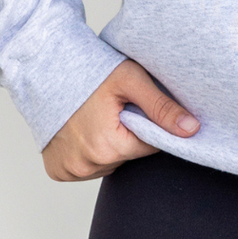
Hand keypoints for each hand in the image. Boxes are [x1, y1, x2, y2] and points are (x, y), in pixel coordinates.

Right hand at [41, 58, 197, 181]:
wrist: (44, 67)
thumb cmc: (90, 70)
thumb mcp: (131, 81)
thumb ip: (162, 107)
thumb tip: (193, 130)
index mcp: (108, 147)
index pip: (150, 146)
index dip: (147, 124)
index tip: (134, 106)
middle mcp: (87, 166)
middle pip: (129, 156)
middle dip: (128, 135)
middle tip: (114, 109)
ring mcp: (70, 171)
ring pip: (109, 163)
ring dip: (109, 146)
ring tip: (96, 117)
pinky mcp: (58, 171)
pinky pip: (87, 168)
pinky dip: (89, 153)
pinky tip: (83, 130)